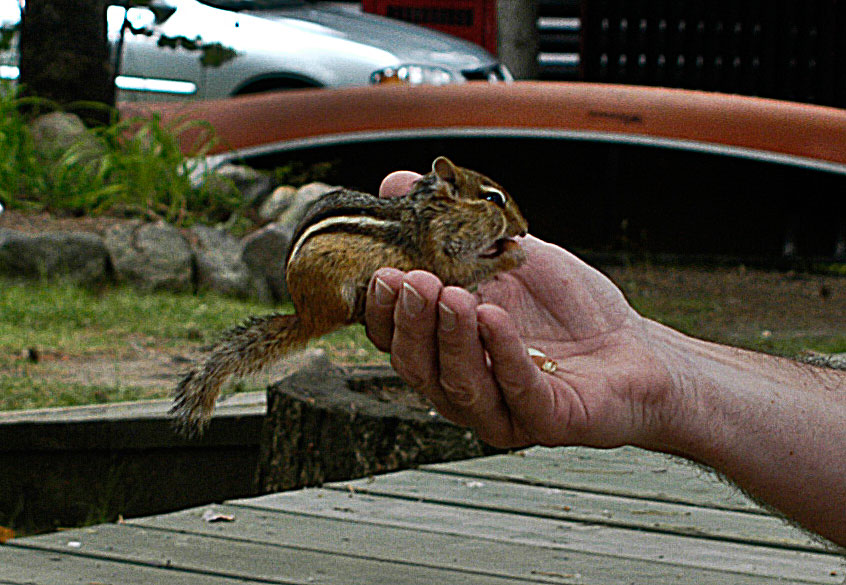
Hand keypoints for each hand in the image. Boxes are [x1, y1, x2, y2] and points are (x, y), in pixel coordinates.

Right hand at [366, 173, 675, 448]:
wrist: (634, 347)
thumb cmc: (567, 308)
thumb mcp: (507, 252)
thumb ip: (454, 225)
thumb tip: (395, 181)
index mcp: (446, 351)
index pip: (395, 340)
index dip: (382, 312)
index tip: (383, 273)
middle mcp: (463, 386)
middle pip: (417, 366)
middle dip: (412, 323)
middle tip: (415, 282)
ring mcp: (502, 410)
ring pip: (458, 385)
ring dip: (451, 338)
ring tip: (453, 294)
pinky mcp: (546, 420)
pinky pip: (517, 390)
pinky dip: (503, 352)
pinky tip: (496, 318)